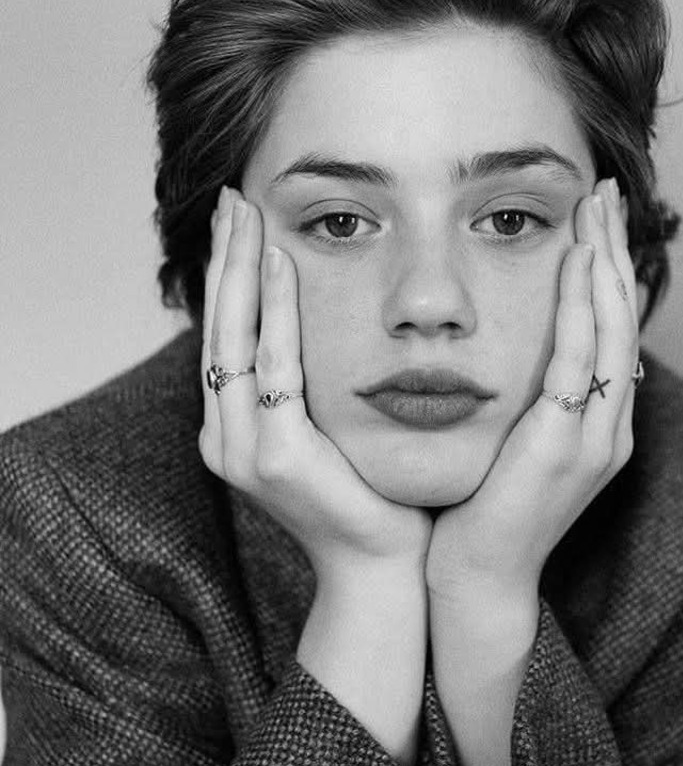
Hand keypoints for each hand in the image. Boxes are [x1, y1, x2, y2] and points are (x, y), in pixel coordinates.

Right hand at [199, 187, 431, 576]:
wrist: (381, 568)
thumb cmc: (366, 493)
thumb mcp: (327, 430)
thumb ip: (308, 385)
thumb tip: (319, 325)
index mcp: (232, 428)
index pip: (223, 335)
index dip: (225, 276)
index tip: (236, 222)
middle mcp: (224, 435)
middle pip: (218, 326)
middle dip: (224, 258)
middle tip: (230, 196)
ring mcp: (242, 448)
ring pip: (235, 337)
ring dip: (241, 269)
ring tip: (246, 211)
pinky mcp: (275, 456)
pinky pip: (275, 366)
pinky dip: (277, 310)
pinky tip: (281, 262)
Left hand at [426, 177, 638, 604]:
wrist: (477, 576)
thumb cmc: (484, 505)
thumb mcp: (514, 440)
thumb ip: (528, 395)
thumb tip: (511, 345)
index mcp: (600, 424)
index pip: (612, 331)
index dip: (610, 271)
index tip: (596, 220)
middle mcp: (609, 426)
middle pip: (621, 319)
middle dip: (615, 251)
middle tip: (604, 193)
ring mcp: (594, 438)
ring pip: (611, 331)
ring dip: (605, 264)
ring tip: (596, 208)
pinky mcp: (564, 446)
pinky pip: (577, 361)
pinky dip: (580, 307)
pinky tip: (576, 263)